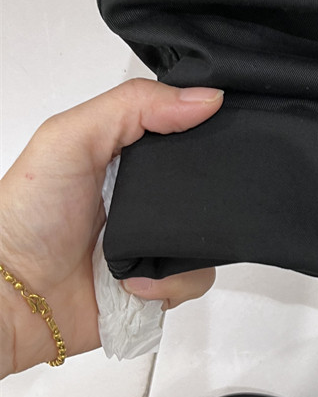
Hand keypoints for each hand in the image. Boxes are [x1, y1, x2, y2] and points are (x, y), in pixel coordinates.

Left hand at [0, 79, 224, 376]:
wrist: (13, 297)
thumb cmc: (26, 215)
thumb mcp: (70, 138)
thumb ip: (134, 105)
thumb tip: (206, 98)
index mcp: (126, 155)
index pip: (184, 130)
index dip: (204, 128)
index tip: (217, 131)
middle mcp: (143, 198)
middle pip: (207, 186)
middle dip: (204, 195)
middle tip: (174, 202)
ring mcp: (152, 242)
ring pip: (208, 236)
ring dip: (184, 246)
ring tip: (145, 252)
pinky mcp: (158, 284)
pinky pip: (195, 280)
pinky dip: (171, 283)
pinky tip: (135, 281)